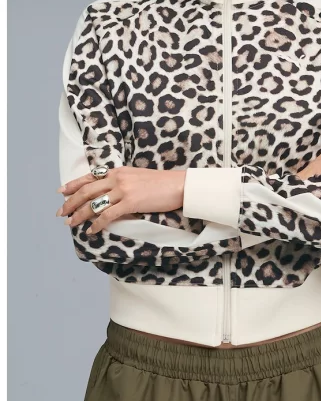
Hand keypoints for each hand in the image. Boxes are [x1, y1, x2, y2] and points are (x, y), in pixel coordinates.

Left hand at [55, 166, 185, 233]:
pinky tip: (91, 231)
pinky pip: (108, 215)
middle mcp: (117, 178)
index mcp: (118, 171)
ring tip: (71, 223)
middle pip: (87, 191)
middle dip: (71, 202)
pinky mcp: (131, 202)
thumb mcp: (137, 176)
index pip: (90, 177)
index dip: (74, 184)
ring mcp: (123, 190)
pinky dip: (97, 224)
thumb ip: (121, 181)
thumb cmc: (161, 183)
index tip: (61, 191)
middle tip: (60, 213)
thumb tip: (108, 193)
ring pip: (94, 203)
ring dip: (79, 215)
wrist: (178, 185)